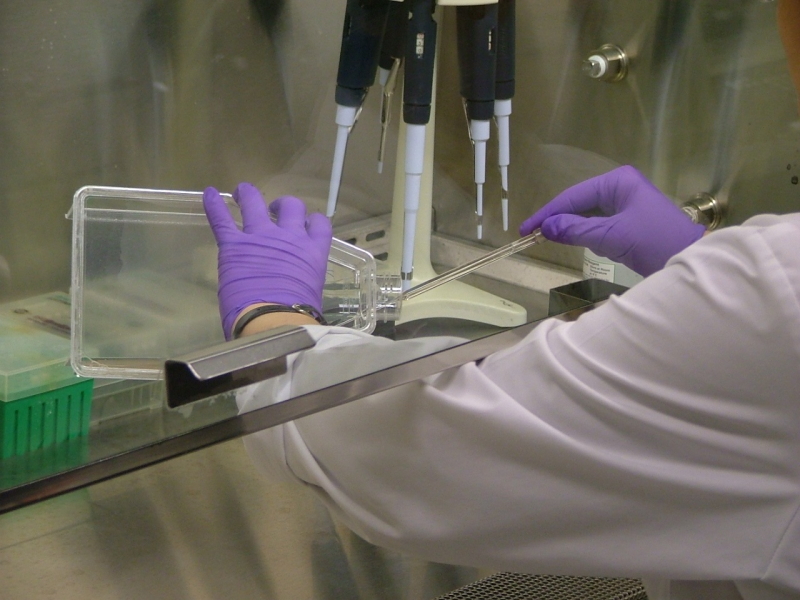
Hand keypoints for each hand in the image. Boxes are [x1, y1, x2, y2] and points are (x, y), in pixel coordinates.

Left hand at [203, 183, 331, 338]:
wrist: (274, 321)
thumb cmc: (297, 316)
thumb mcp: (312, 294)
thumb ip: (303, 280)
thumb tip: (295, 290)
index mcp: (313, 252)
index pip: (319, 224)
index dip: (312, 221)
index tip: (305, 224)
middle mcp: (290, 237)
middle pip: (292, 206)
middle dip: (283, 205)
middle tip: (274, 210)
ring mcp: (261, 237)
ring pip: (256, 202)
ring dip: (249, 195)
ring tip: (242, 192)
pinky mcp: (234, 245)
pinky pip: (221, 218)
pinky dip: (213, 204)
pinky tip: (208, 193)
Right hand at [519, 165, 705, 276]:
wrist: (692, 261)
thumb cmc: (654, 242)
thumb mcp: (611, 236)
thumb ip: (576, 230)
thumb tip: (546, 228)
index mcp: (618, 182)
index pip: (573, 196)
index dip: (548, 213)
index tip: (526, 230)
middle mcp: (621, 187)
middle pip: (579, 203)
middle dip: (558, 219)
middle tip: (533, 236)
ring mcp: (626, 204)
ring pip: (588, 215)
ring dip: (571, 227)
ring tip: (547, 239)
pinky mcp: (630, 222)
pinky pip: (599, 225)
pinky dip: (586, 234)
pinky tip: (574, 241)